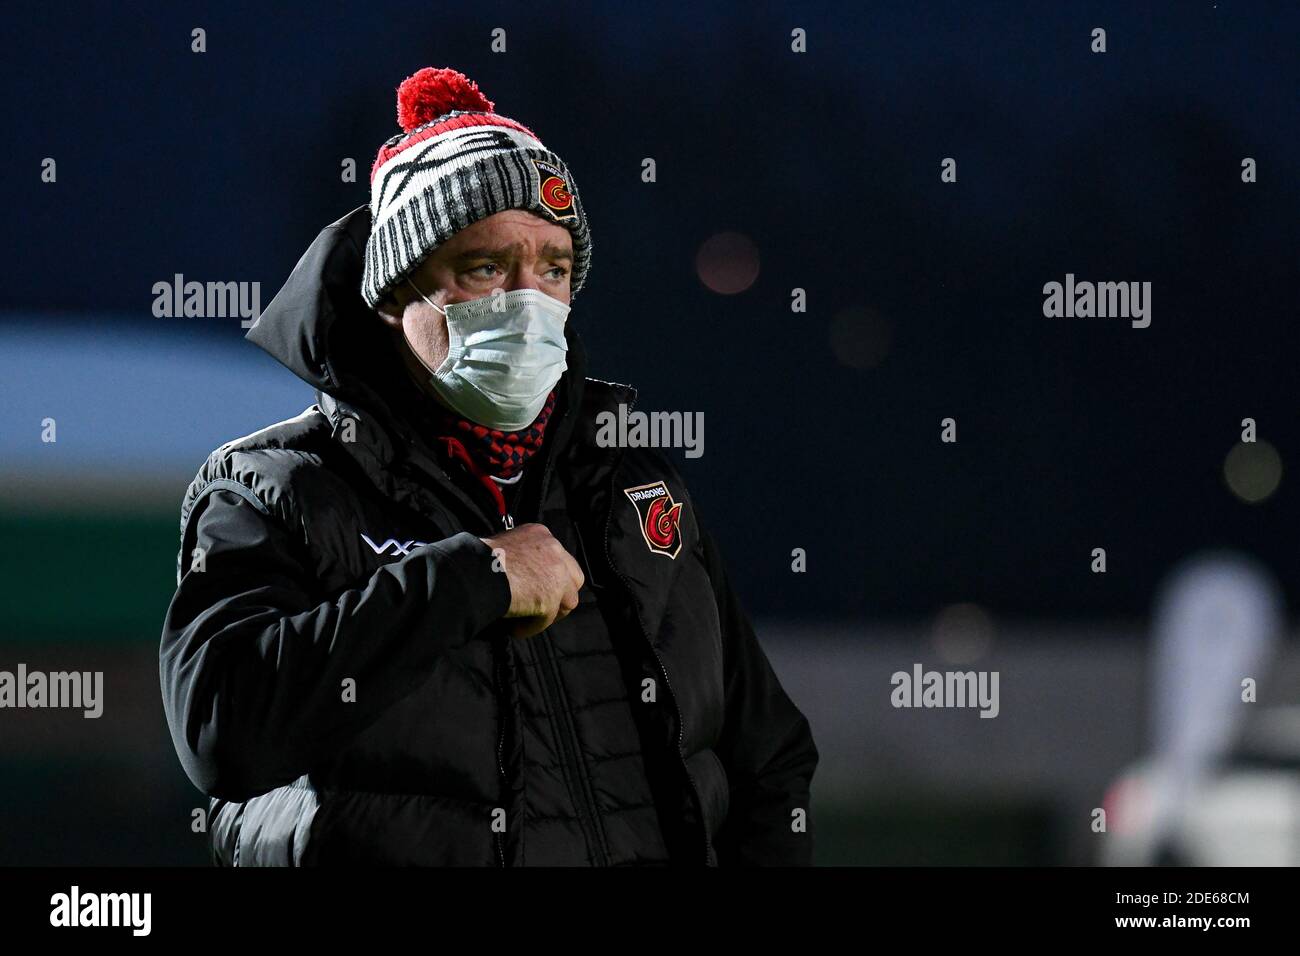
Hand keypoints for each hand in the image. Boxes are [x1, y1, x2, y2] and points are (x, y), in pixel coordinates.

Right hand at [479, 523, 584, 637]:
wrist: (474, 572)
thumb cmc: (478, 562)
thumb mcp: (504, 548)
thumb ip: (521, 559)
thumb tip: (523, 579)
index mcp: (540, 534)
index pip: (557, 558)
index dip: (549, 577)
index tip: (535, 590)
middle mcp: (553, 548)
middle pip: (573, 577)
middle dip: (561, 595)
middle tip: (540, 608)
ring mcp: (557, 571)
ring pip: (568, 600)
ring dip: (548, 614)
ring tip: (525, 620)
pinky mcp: (552, 595)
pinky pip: (548, 618)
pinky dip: (532, 626)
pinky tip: (515, 628)